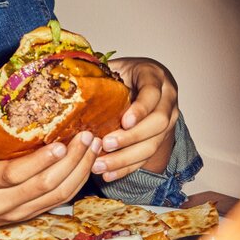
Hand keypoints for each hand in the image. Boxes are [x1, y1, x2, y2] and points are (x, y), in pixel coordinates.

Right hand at [0, 131, 102, 236]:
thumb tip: (11, 97)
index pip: (15, 174)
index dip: (41, 160)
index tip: (60, 142)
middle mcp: (1, 202)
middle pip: (44, 186)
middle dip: (71, 161)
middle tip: (87, 137)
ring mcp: (17, 213)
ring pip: (57, 196)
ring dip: (80, 171)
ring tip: (93, 147)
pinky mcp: (29, 216)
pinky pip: (59, 201)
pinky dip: (76, 182)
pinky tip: (86, 163)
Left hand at [92, 57, 178, 181]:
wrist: (141, 81)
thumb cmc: (124, 73)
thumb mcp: (115, 65)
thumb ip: (100, 69)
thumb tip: (71, 76)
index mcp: (155, 77)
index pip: (152, 93)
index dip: (141, 109)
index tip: (125, 121)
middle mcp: (167, 100)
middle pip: (158, 123)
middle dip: (132, 137)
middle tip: (106, 144)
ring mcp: (168, 121)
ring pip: (153, 144)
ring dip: (126, 158)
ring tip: (101, 165)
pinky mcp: (160, 139)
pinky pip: (146, 158)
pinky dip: (127, 168)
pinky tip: (109, 174)